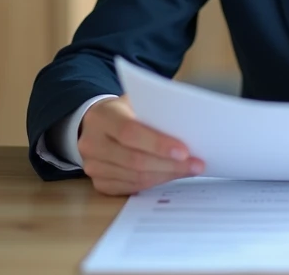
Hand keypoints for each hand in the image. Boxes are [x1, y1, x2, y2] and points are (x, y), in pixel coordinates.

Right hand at [77, 96, 204, 194]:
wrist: (96, 124)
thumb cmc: (125, 110)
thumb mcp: (137, 100)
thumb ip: (155, 110)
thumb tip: (189, 125)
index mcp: (103, 117)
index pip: (130, 132)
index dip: (158, 144)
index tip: (185, 151)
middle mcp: (92, 143)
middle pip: (134, 160)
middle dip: (170, 164)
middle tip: (196, 164)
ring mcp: (93, 166)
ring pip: (135, 177)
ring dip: (166, 175)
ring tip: (190, 170)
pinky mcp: (99, 183)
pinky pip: (131, 187)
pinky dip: (155, 183)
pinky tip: (172, 176)